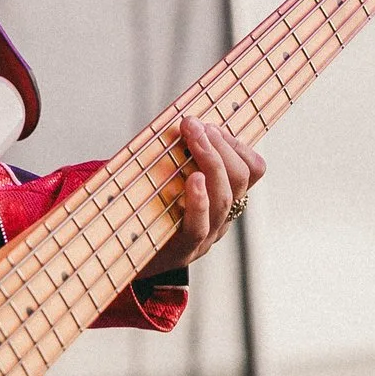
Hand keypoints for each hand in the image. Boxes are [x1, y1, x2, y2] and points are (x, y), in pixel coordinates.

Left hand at [140, 118, 266, 277]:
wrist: (121, 258)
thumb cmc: (145, 209)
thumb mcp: (167, 179)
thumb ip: (177, 155)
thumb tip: (179, 117)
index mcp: (224, 198)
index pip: (252, 170)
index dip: (237, 144)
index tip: (211, 125)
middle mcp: (221, 218)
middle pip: (240, 179)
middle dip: (221, 145)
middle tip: (195, 124)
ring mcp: (205, 236)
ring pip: (225, 198)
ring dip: (210, 160)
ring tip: (193, 136)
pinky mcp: (182, 249)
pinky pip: (199, 225)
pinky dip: (199, 199)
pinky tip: (192, 179)